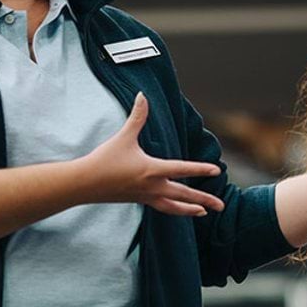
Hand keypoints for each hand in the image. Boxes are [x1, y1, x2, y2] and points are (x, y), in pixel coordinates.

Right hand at [82, 92, 226, 216]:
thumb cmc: (104, 159)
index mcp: (152, 170)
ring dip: (190, 209)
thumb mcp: (123, 136)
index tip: (217, 170)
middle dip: (204, 199)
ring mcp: (146, 196)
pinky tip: (179, 209)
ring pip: (174, 206)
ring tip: (204, 212)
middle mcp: (152, 186)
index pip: (182, 169)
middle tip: (221, 205)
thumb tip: (142, 95)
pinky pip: (161, 208)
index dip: (201, 169)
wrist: (84, 184)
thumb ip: (137, 116)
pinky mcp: (138, 201)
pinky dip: (173, 209)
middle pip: (184, 194)